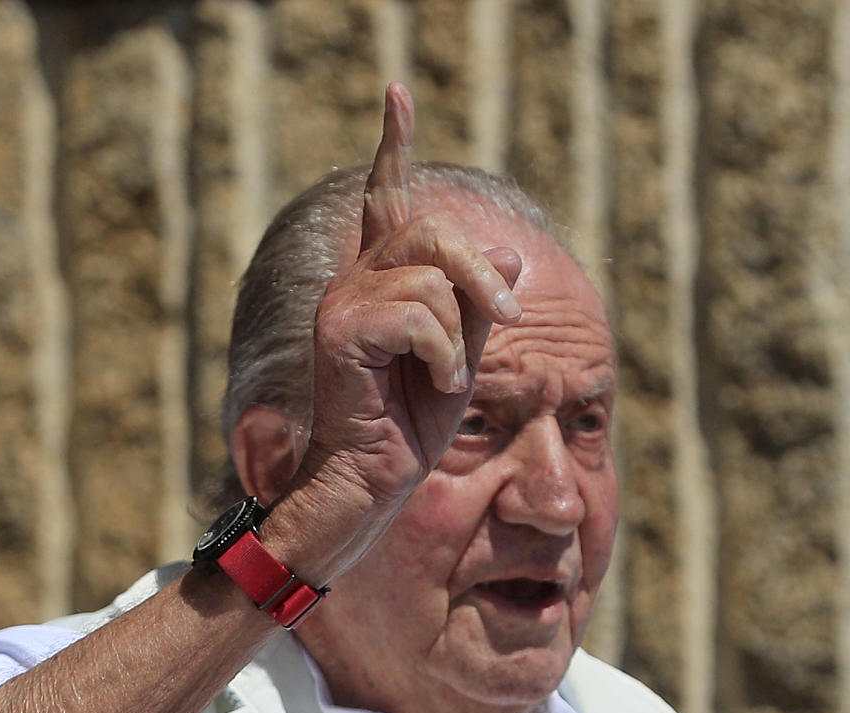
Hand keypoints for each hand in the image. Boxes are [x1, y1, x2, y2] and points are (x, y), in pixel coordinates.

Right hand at [305, 83, 521, 506]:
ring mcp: (342, 303)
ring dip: (460, 338)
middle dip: (481, 276)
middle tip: (507, 325)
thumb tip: (508, 257)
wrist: (370, 482)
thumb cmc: (410, 428)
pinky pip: (420, 315)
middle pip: (432, 231)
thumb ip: (480, 308)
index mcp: (380, 283)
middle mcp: (355, 282)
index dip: (394, 147)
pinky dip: (444, 356)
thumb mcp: (462, 359)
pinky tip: (433, 388)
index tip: (398, 93)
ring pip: (432, 280)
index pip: (386, 200)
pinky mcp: (340, 332)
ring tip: (446, 381)